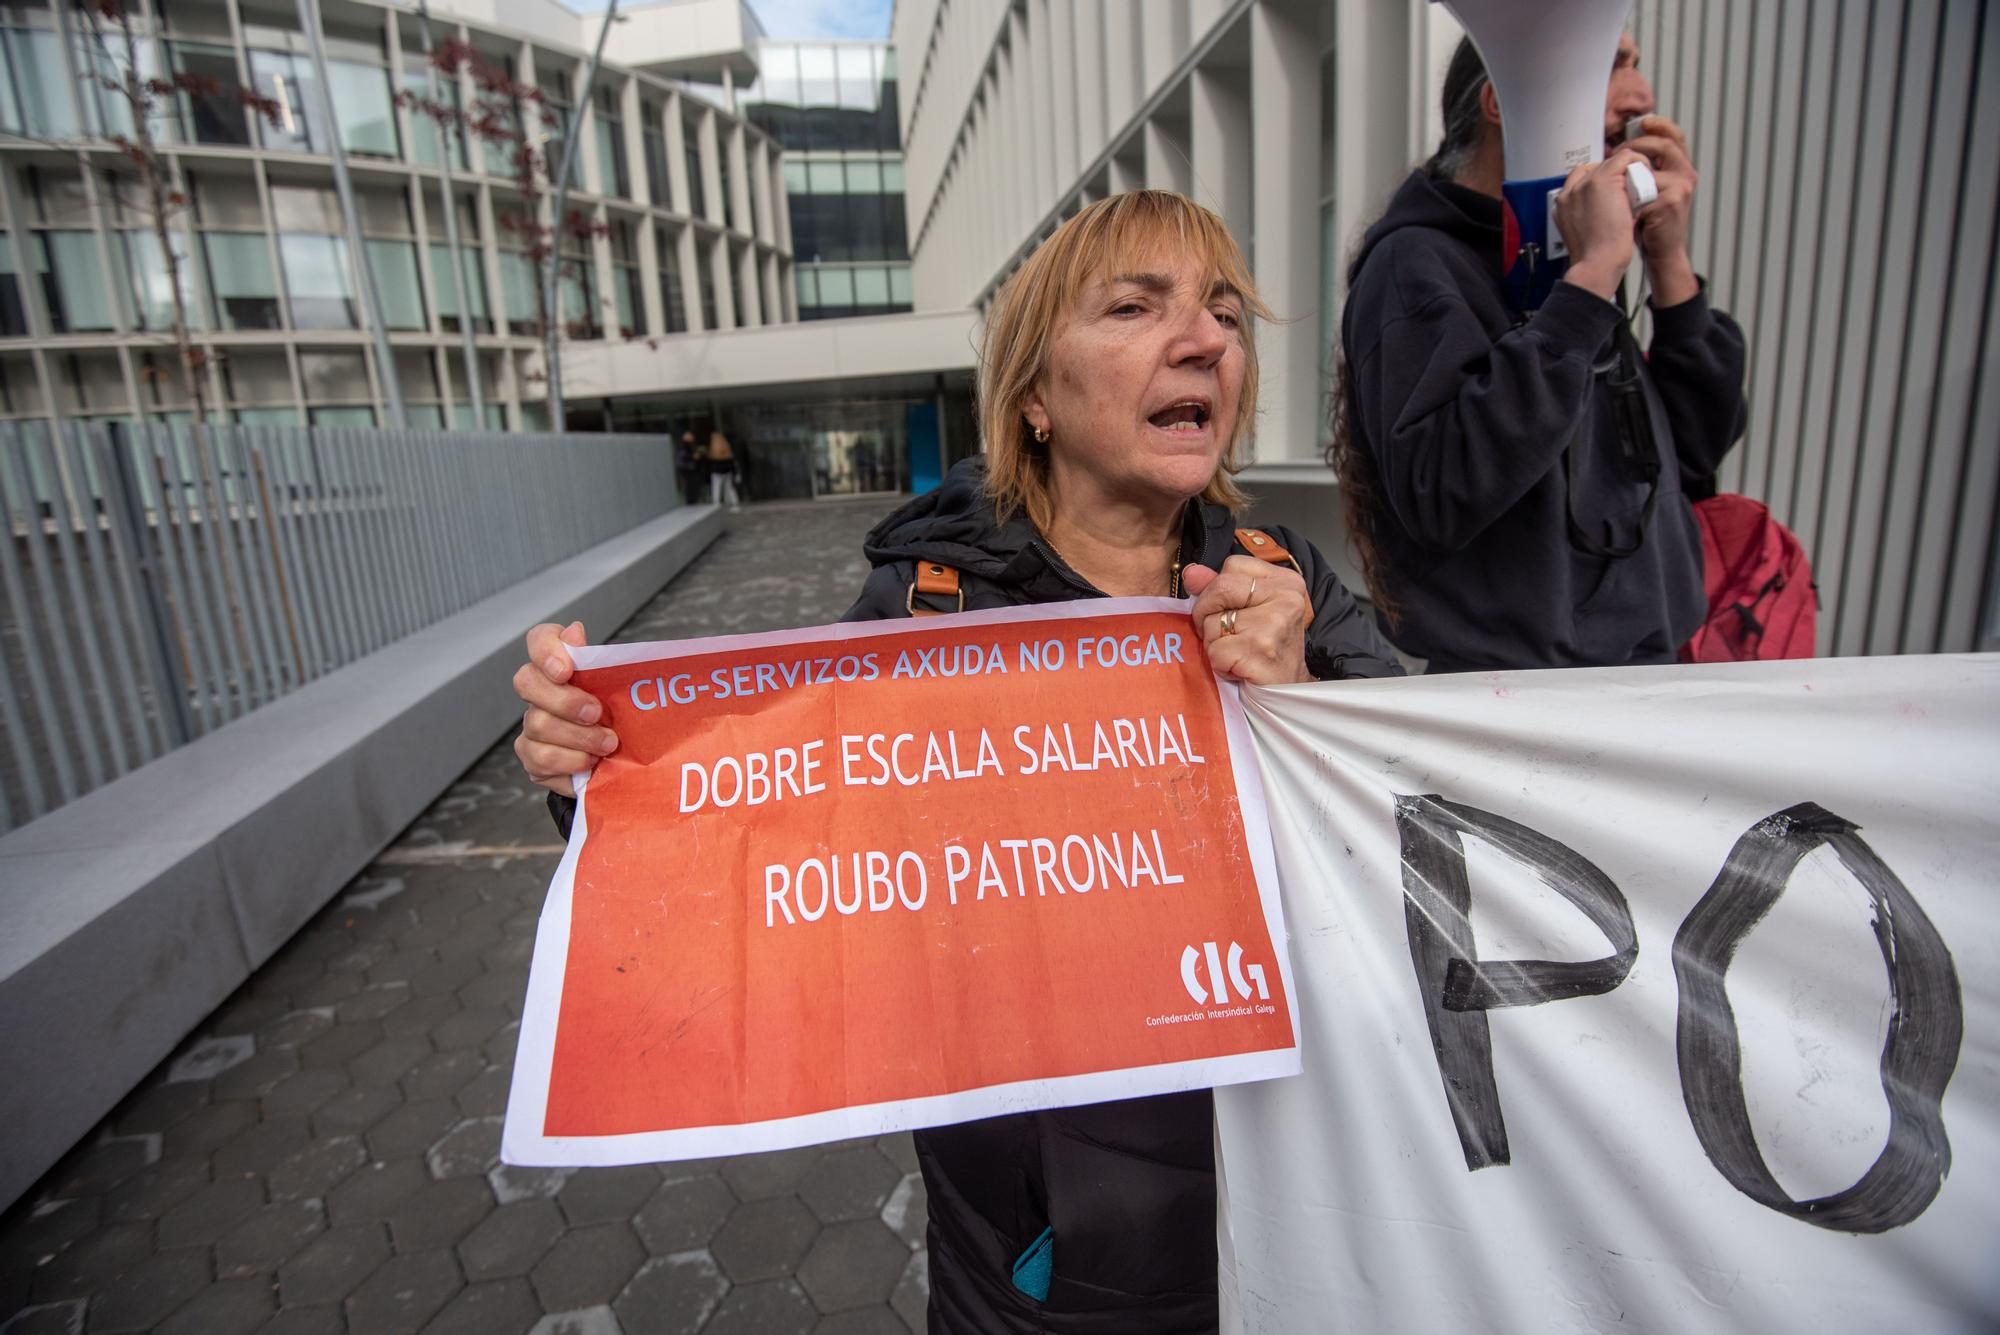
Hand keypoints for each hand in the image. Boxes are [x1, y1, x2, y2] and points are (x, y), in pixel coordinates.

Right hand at [512, 620, 617, 796]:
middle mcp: (537, 690)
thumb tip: (575, 630)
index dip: (546, 651)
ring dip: (578, 737)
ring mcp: (531, 724)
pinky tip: (591, 764)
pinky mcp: (532, 757)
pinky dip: (572, 762)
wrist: (620, 760)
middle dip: (565, 700)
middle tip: (597, 714)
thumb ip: (600, 660)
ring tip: (607, 744)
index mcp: (559, 663)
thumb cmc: (619, 714)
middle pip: (527, 682)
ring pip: (538, 725)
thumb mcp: (620, 688)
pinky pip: (542, 759)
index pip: (539, 639)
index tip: (566, 670)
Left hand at [1183, 557, 1312, 684]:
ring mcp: (1275, 624)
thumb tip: (1190, 572)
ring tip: (1238, 654)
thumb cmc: (1265, 650)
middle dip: (1208, 615)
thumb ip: (1218, 587)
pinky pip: (1216, 651)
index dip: (1218, 590)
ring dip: (1215, 644)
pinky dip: (1220, 665)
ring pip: (1213, 622)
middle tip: (1226, 636)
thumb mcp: (1248, 610)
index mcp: (1286, 582)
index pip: (1232, 565)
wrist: (1284, 691)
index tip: (1229, 612)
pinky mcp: (1261, 650)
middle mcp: (1286, 598)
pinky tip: (1239, 668)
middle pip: (1219, 588)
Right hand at [1553, 150, 1641, 300]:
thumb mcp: (1586, 234)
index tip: (1617, 195)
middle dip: (1616, 177)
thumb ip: (1590, 216)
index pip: (1581, 180)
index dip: (1601, 183)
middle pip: (1596, 168)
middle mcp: (1569, 191)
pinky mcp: (1602, 180)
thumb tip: (1609, 208)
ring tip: (1638, 190)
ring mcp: (1584, 184)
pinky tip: (1645, 179)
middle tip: (1631, 194)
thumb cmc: (1595, 258)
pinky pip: (1625, 157)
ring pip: (1611, 162)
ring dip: (1628, 171)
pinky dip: (1639, 164)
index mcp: (1562, 205)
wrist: (1597, 263)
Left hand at [1623, 115, 1699, 303]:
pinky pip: (1646, 187)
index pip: (1673, 136)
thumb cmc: (1649, 222)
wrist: (1660, 252)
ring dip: (1632, 165)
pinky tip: (1622, 198)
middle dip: (1640, 142)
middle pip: (1666, 143)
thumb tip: (1618, 153)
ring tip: (1618, 175)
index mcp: (1679, 168)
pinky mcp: (1671, 202)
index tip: (1642, 122)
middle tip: (1618, 151)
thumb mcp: (1647, 190)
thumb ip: (1641, 171)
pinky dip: (1630, 191)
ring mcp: (1680, 187)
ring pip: (1654, 164)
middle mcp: (1685, 174)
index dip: (1659, 125)